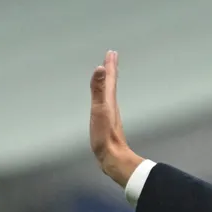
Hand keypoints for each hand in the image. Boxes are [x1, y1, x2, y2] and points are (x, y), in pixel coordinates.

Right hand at [89, 50, 142, 186]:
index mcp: (110, 101)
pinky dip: (105, 96)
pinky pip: (106, 104)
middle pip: (112, 84)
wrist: (113, 158)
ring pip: (110, 93)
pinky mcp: (107, 124)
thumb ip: (99, 90)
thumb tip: (101, 68)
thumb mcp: (100, 110)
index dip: (110, 65)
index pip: (111, 79)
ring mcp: (110, 115)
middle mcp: (111, 106)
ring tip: (108, 74)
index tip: (112, 52)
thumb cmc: (105, 136)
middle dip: (111, 70)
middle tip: (111, 57)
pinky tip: (104, 100)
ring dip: (109, 81)